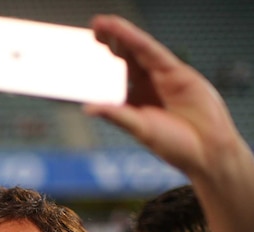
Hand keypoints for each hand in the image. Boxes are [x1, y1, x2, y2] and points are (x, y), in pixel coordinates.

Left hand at [84, 14, 250, 177]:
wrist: (207, 151)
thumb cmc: (174, 144)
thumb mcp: (139, 128)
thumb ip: (116, 115)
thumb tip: (87, 108)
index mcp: (134, 96)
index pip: (113, 72)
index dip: (99, 60)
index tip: (81, 49)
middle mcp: (146, 83)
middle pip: (124, 56)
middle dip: (107, 41)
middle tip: (91, 27)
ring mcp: (162, 76)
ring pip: (138, 50)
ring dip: (120, 34)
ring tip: (101, 23)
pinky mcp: (178, 73)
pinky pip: (154, 53)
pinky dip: (138, 41)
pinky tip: (124, 32)